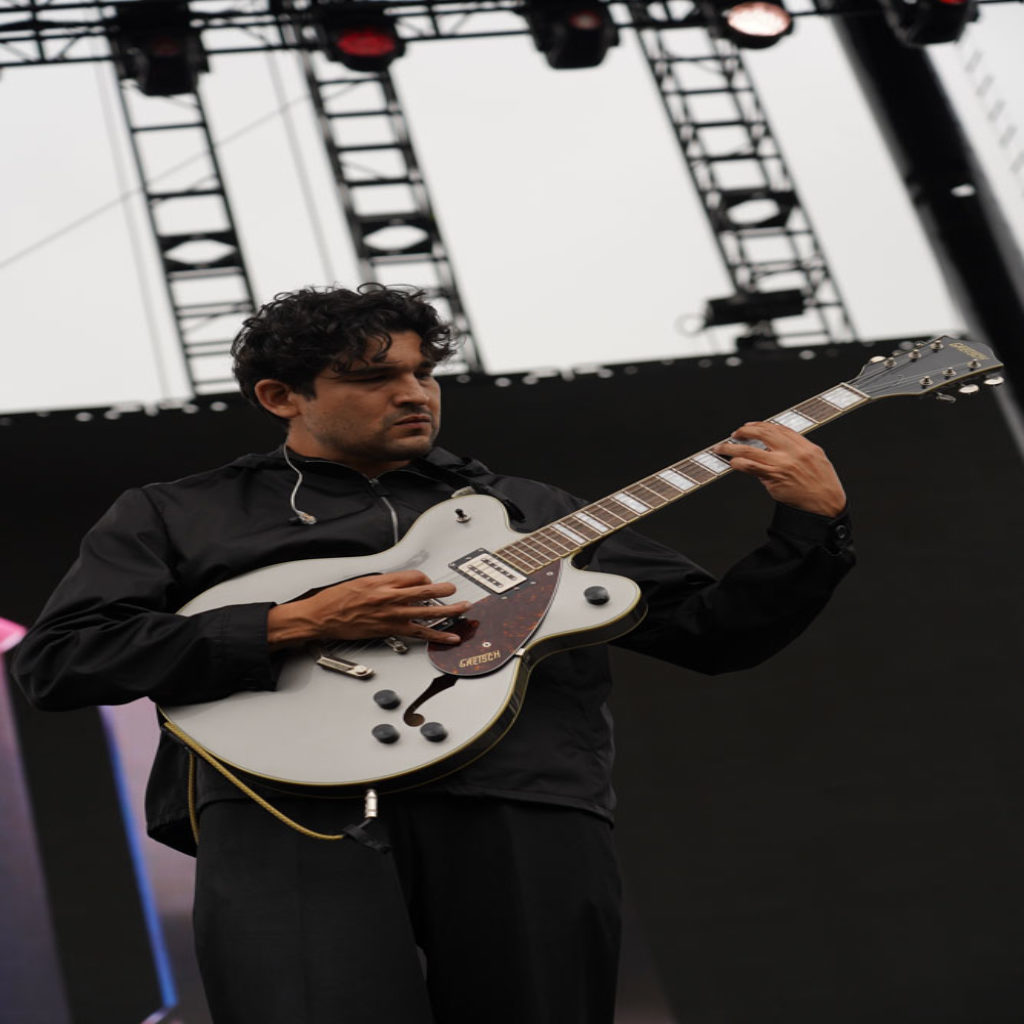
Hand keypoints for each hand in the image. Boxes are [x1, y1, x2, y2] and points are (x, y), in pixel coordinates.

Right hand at [267, 570, 470, 646]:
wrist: (321, 617)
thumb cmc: (336, 600)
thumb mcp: (361, 581)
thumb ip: (383, 582)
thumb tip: (400, 583)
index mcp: (383, 581)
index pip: (415, 576)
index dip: (424, 578)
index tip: (425, 582)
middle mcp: (390, 597)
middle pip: (426, 589)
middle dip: (444, 589)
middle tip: (454, 589)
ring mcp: (392, 615)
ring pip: (429, 611)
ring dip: (450, 609)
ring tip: (464, 608)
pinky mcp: (391, 630)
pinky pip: (420, 633)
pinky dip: (438, 635)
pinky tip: (450, 636)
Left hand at [711, 422, 845, 517]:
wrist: (826, 504)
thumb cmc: (822, 485)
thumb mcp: (816, 460)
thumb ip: (797, 450)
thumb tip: (775, 446)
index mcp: (805, 446)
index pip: (779, 429)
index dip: (761, 425)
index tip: (751, 426)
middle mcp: (793, 453)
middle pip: (763, 433)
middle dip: (745, 431)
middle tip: (736, 434)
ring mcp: (782, 465)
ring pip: (751, 450)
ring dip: (732, 448)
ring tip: (723, 447)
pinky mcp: (774, 478)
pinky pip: (751, 467)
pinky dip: (739, 463)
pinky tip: (733, 462)